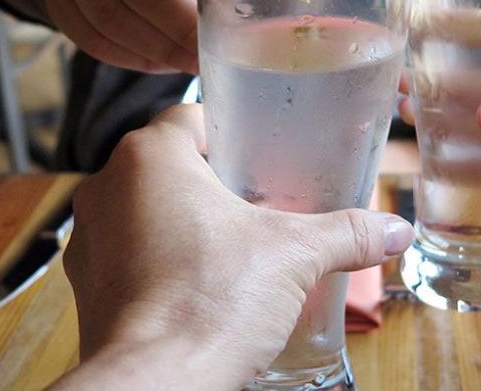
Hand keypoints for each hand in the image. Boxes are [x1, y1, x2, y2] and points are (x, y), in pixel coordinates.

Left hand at [60, 104, 412, 388]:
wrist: (157, 386)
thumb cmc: (213, 305)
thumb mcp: (295, 256)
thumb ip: (348, 232)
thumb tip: (395, 229)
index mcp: (149, 157)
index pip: (192, 116)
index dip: (231, 129)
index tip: (262, 150)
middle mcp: (107, 188)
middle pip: (170, 164)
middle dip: (215, 180)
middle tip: (261, 198)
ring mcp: (89, 240)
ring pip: (144, 209)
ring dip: (185, 219)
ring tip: (236, 244)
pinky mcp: (86, 287)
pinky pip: (128, 254)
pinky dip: (161, 260)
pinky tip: (203, 283)